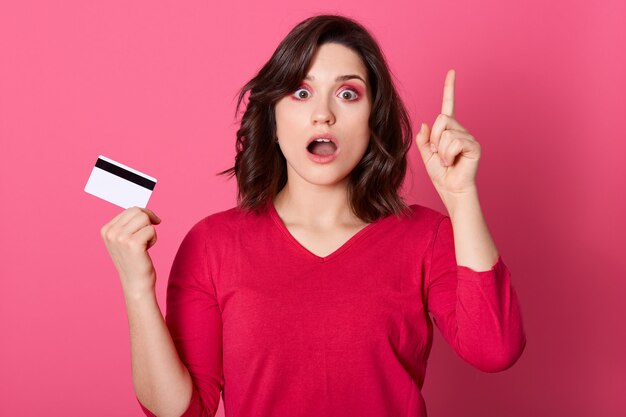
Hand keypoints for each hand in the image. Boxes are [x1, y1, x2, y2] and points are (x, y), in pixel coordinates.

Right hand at [100, 206, 161, 295]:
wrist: (135, 283)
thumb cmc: (134, 261)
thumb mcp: (124, 240)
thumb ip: (128, 224)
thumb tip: (141, 209)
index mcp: (106, 229)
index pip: (130, 210)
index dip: (144, 215)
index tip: (151, 223)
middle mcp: (110, 232)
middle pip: (138, 211)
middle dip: (149, 220)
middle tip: (150, 234)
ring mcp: (120, 238)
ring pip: (145, 218)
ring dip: (150, 230)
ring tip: (145, 244)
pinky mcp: (132, 244)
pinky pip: (151, 230)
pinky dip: (153, 239)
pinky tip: (146, 250)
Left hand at [415, 69, 480, 197]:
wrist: (451, 190)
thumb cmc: (441, 174)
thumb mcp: (426, 155)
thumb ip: (424, 139)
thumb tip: (425, 124)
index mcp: (449, 130)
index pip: (448, 105)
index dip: (449, 88)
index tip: (451, 72)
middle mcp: (460, 130)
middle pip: (441, 119)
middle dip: (434, 138)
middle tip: (438, 154)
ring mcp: (468, 137)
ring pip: (446, 132)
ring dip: (440, 150)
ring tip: (447, 161)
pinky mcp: (474, 145)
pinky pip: (454, 142)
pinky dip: (448, 154)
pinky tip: (453, 161)